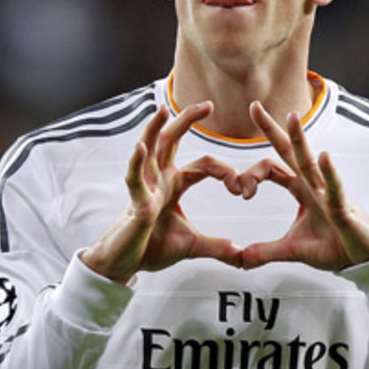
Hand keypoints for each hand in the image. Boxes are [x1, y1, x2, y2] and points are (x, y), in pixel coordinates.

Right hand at [80, 102, 243, 283]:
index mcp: (173, 184)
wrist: (127, 264)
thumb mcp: (192, 246)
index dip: (225, 173)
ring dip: (155, 129)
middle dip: (187, 121)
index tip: (242, 190)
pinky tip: (141, 147)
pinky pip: (134, 178)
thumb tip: (241, 257)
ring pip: (148, 150)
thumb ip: (217, 247)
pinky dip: (136, 161)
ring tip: (162, 110)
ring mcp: (145, 188)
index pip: (203, 165)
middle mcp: (158, 179)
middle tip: (208, 105)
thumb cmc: (152, 248)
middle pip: (172, 141)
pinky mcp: (135, 202)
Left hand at [238, 102, 368, 270]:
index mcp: (301, 190)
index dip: (252, 175)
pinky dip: (329, 173)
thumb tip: (240, 260)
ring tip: (291, 117)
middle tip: (254, 105)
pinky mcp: (342, 208)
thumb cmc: (334, 245)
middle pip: (289, 152)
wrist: (362, 258)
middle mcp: (313, 185)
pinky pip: (335, 187)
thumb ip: (265, 252)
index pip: (273, 168)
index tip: (240, 190)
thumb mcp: (292, 250)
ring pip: (310, 162)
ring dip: (300, 139)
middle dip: (271, 129)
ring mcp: (328, 193)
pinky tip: (324, 157)